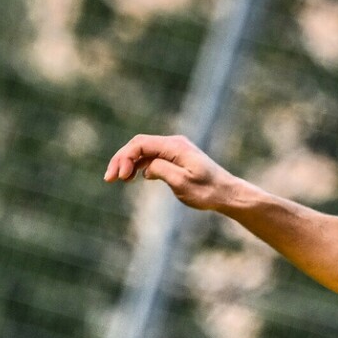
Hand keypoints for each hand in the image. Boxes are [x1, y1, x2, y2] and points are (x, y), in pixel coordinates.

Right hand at [104, 134, 238, 210]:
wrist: (228, 194)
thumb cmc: (208, 191)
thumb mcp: (182, 183)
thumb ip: (161, 170)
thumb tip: (146, 167)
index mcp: (175, 146)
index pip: (140, 144)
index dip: (124, 158)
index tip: (118, 178)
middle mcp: (175, 143)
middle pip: (139, 145)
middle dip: (122, 160)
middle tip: (109, 179)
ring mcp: (176, 150)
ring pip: (144, 151)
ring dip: (129, 163)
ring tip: (119, 180)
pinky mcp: (177, 158)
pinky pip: (153, 157)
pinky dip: (140, 165)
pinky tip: (134, 177)